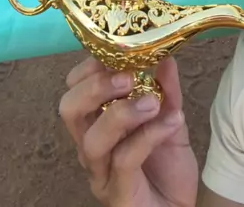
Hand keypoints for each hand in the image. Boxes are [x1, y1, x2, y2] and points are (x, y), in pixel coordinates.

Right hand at [59, 55, 198, 206]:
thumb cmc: (167, 168)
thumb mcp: (170, 120)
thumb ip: (167, 90)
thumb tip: (166, 56)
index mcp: (96, 123)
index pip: (74, 89)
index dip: (90, 67)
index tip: (119, 50)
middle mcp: (90, 146)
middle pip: (69, 110)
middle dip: (95, 86)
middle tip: (127, 76)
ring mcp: (101, 172)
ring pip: (92, 139)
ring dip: (122, 112)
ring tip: (152, 101)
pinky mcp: (118, 193)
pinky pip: (124, 159)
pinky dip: (149, 135)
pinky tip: (173, 121)